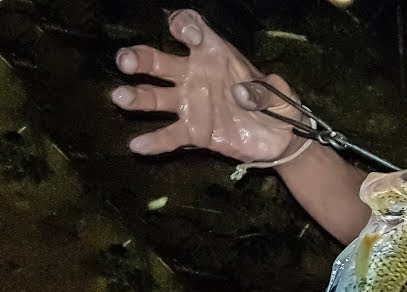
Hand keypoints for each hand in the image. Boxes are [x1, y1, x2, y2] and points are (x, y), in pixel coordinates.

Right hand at [110, 9, 306, 162]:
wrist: (281, 139)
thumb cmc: (278, 106)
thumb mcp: (281, 95)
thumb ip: (267, 91)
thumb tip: (243, 93)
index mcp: (216, 55)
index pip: (193, 31)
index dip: (186, 28)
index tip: (188, 36)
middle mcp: (195, 76)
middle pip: (160, 61)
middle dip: (141, 58)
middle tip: (127, 62)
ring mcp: (190, 104)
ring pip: (156, 97)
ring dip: (137, 97)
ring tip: (121, 98)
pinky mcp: (194, 132)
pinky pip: (170, 135)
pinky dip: (154, 141)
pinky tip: (138, 145)